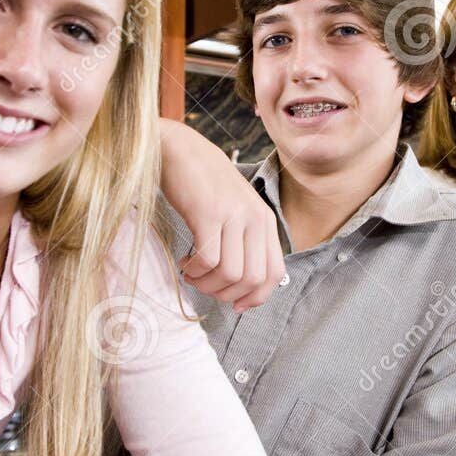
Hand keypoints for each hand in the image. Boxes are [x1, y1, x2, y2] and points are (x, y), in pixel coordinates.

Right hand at [159, 120, 284, 311]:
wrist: (180, 149)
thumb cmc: (204, 183)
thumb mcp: (236, 209)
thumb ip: (245, 240)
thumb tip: (242, 285)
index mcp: (265, 220)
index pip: (275, 274)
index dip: (256, 298)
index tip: (235, 305)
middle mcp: (254, 218)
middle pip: (252, 279)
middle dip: (226, 295)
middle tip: (205, 287)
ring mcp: (232, 214)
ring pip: (230, 273)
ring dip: (207, 284)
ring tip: (192, 274)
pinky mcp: (208, 212)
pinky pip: (208, 259)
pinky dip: (194, 270)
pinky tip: (184, 262)